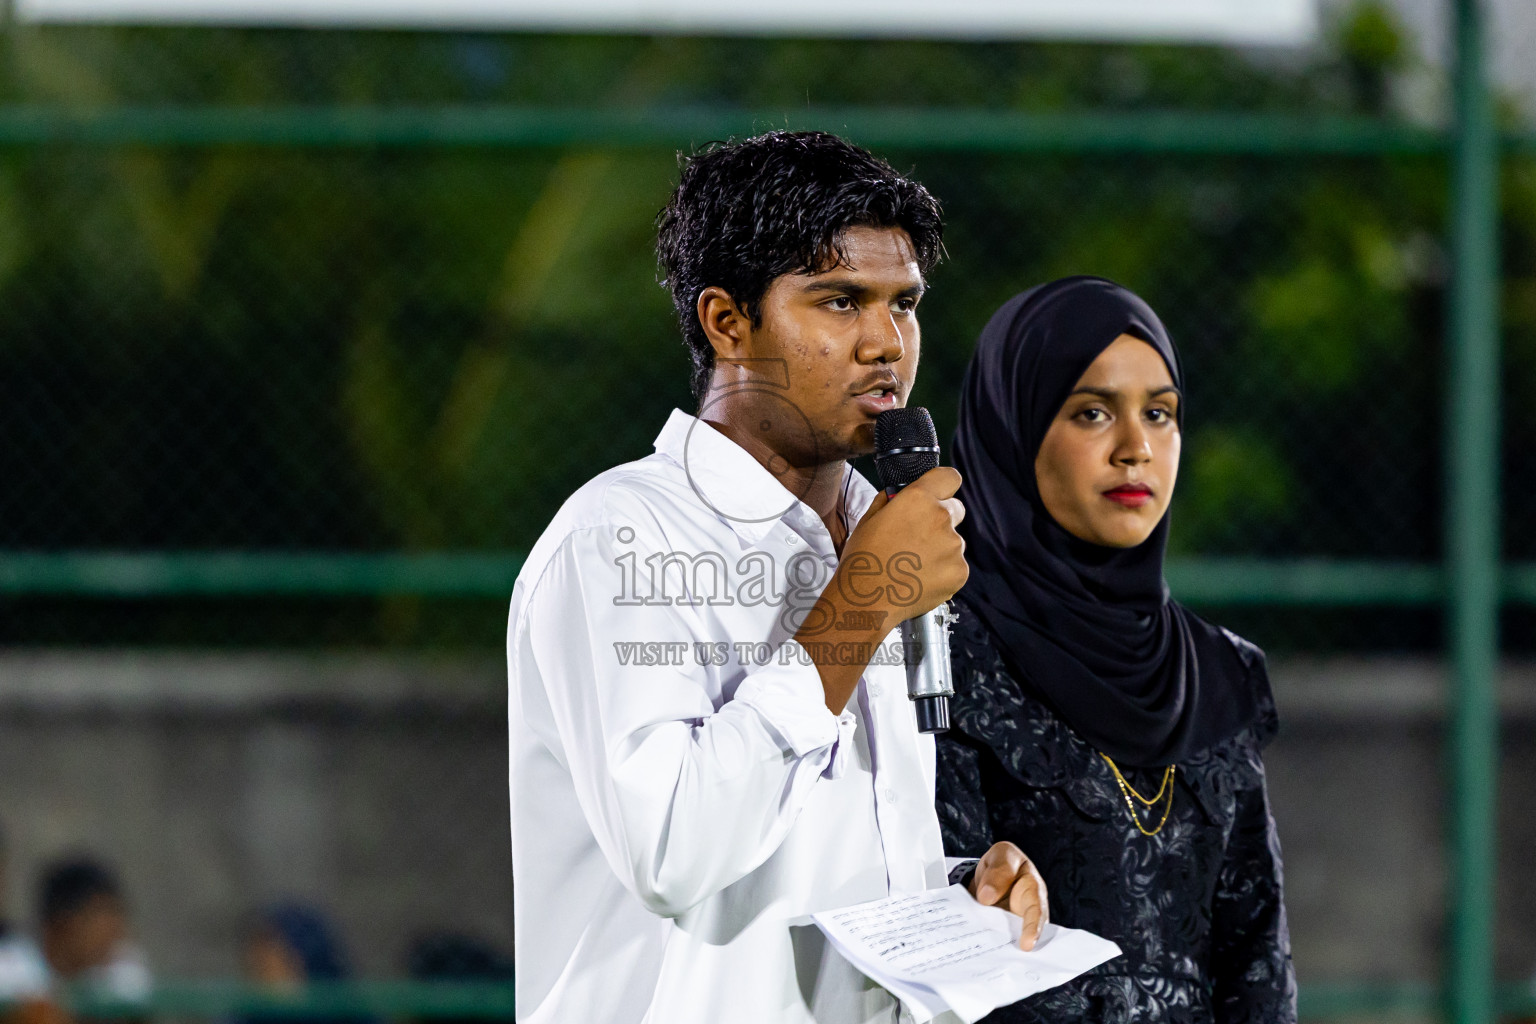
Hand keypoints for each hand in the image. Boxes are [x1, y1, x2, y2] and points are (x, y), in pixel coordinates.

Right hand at [796, 467, 966, 713]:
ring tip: (913, 565)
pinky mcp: (959, 572)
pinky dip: (943, 571)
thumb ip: (890, 501)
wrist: (867, 600)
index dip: (944, 485)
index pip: (949, 477)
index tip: (939, 493)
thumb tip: (899, 495)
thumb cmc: (863, 560)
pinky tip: (920, 579)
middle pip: (955, 509)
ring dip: (940, 548)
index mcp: (918, 499)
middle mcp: (941, 518)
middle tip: (918, 538)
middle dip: (942, 519)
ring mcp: (953, 547)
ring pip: (954, 541)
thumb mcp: (868, 520)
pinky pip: (956, 565)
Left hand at [968, 841, 1048, 950]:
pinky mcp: (997, 931)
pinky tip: (975, 955)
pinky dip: (985, 947)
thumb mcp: (1003, 855)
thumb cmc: (1004, 862)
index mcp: (1033, 890)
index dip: (1033, 928)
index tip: (1026, 945)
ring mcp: (1011, 924)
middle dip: (1016, 948)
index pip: (1036, 911)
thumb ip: (999, 871)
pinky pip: (992, 941)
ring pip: (1007, 941)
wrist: (990, 871)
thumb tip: (987, 897)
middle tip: (1007, 960)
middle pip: (1025, 935)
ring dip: (998, 950)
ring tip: (989, 960)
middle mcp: (1026, 912)